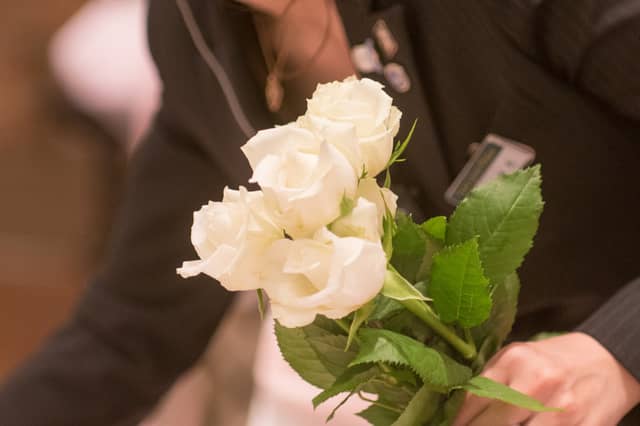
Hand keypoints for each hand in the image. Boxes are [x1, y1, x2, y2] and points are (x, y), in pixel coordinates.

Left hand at [453, 332, 639, 425]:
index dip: (458, 420)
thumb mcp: (517, 357)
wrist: (606, 360)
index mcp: (516, 360)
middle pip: (493, 423)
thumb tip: (458, 405)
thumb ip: (490, 379)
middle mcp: (538, 383)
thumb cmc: (551, 360)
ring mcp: (563, 410)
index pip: (474, 398)